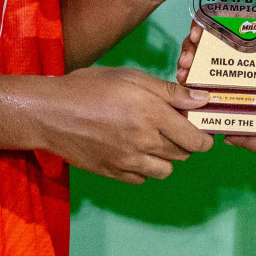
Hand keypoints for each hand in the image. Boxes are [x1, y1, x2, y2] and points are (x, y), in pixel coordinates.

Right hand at [34, 67, 214, 183]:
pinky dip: (143, 168)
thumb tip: (202, 99)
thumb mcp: (131, 77)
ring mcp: (128, 161)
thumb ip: (170, 91)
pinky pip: (142, 178)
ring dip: (165, 157)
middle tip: (171, 127)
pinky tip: (132, 150)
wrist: (51, 112)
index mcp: (152, 114)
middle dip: (183, 142)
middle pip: (183, 154)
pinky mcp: (113, 173)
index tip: (203, 132)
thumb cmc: (90, 87)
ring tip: (151, 140)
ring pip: (165, 170)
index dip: (204, 137)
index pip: (195, 139)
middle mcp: (144, 141)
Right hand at [177, 25, 255, 92]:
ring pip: (198, 55)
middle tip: (187, 59)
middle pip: (203, 37)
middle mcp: (230, 39)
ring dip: (187, 62)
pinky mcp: (221, 76)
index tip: (198, 34)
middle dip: (190, 46)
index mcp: (247, 26)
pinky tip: (186, 85)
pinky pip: (202, 74)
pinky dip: (191, 78)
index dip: (204, 22)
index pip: (219, 16)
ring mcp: (224, 57)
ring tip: (184, 73)